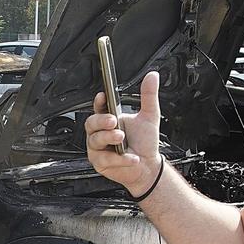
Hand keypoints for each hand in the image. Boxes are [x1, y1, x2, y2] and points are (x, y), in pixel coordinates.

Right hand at [84, 70, 162, 193]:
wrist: (148, 167)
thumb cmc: (145, 143)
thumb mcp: (149, 117)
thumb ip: (148, 96)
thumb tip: (152, 76)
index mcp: (110, 119)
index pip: (99, 108)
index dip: (98, 102)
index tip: (103, 96)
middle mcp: (101, 133)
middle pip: (91, 123)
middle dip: (101, 121)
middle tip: (113, 122)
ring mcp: (98, 148)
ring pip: (95, 140)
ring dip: (109, 138)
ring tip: (122, 138)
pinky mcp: (100, 162)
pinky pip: (104, 158)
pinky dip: (119, 158)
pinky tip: (131, 157)